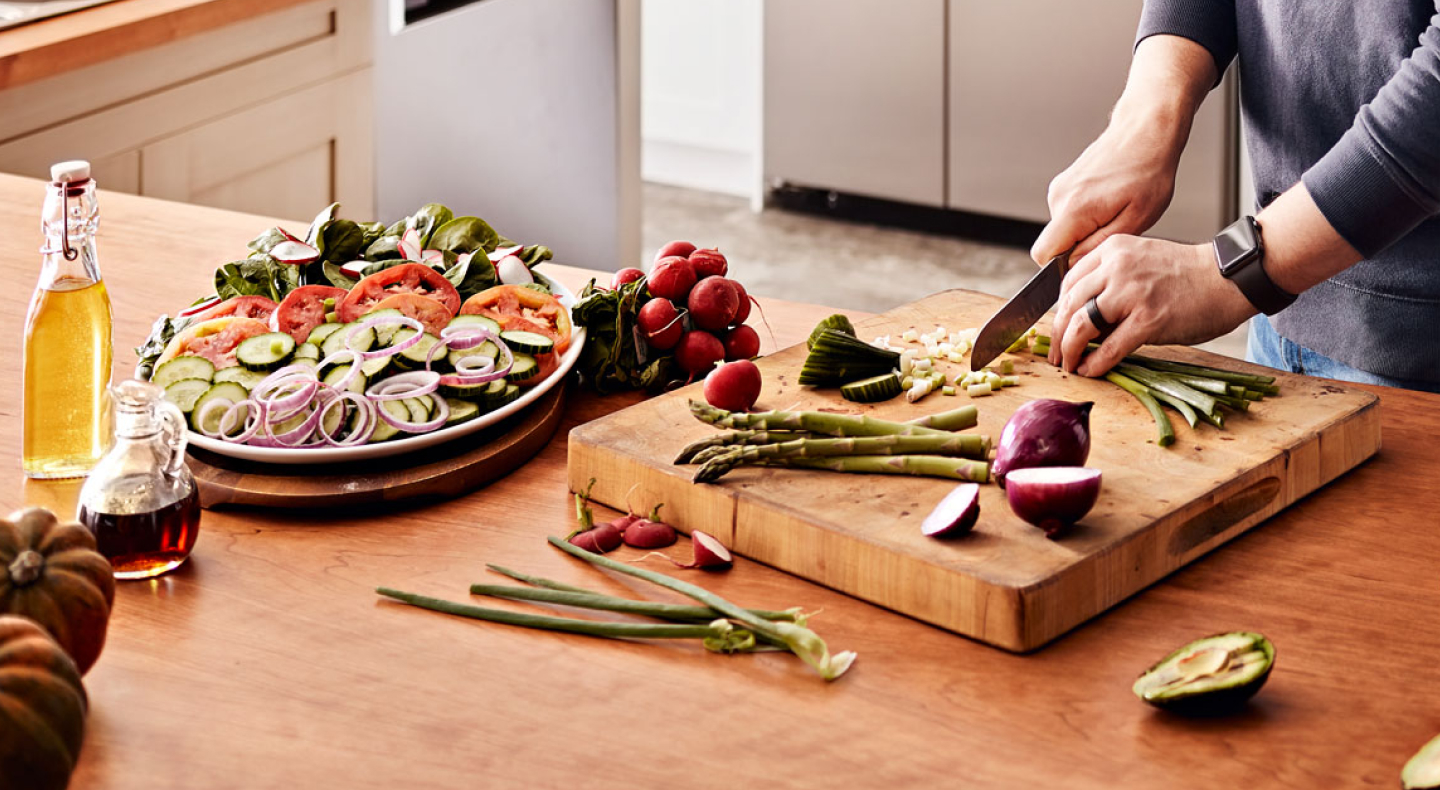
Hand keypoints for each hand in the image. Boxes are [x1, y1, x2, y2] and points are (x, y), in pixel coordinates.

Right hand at [1029, 34, 1217, 264]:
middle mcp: (1058, 198)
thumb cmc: (1148, 172)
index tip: (1089, 258)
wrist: (1146, 132)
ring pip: (1063, 228)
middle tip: (1113, 229)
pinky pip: (1067, 214)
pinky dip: (1086, 216)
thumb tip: (1074, 264)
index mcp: (1073, 210)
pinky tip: (1109, 201)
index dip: (1062, 266)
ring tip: (1116, 210)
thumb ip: (1097, 246)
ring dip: (1085, 229)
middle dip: (1079, 246)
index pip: (1042, 255)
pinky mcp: (1064, 184)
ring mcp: (1059, 188)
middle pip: (1053, 242)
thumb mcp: (1135, 220)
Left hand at [1048, 235, 1255, 375]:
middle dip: (1058, 334)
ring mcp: (1132, 293)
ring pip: (1082, 325)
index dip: (1059, 310)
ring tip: (1068, 365)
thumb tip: (1083, 317)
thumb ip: (1110, 280)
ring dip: (1070, 350)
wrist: (1229, 278)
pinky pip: (1110, 347)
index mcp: (1113, 250)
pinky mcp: (1149, 320)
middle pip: (1070, 304)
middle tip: (1056, 354)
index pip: (1068, 282)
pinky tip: (1089, 371)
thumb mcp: (1141, 261)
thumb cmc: (1187, 274)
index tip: (1058, 328)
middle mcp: (1117, 267)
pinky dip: (1095, 363)